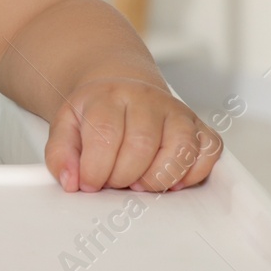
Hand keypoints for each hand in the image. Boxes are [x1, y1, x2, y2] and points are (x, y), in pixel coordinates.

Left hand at [43, 77, 221, 192]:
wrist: (119, 86)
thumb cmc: (95, 112)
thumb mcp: (66, 125)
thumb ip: (60, 152)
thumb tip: (70, 180)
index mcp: (109, 97)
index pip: (106, 134)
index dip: (96, 168)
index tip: (89, 183)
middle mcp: (147, 100)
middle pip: (142, 144)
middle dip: (124, 177)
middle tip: (114, 182)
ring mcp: (177, 112)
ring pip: (181, 148)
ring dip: (158, 178)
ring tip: (140, 182)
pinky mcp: (199, 126)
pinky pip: (210, 151)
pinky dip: (193, 173)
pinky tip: (170, 178)